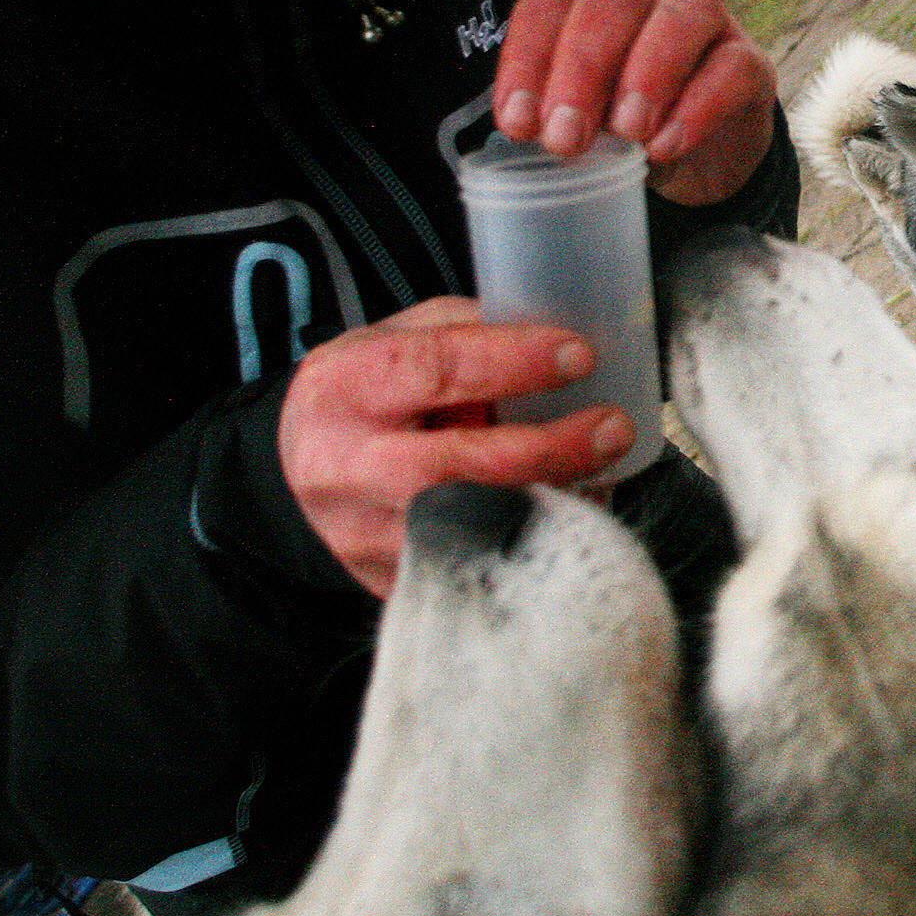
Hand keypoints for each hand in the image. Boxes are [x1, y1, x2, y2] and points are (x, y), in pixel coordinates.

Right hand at [279, 299, 635, 597]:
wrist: (303, 464)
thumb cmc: (367, 391)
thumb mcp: (394, 340)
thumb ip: (468, 334)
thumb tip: (561, 336)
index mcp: (346, 389)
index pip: (435, 369)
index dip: (512, 362)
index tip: (579, 354)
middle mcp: (348, 468)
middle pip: (457, 466)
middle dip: (547, 447)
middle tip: (612, 427)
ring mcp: (365, 535)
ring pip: (474, 526)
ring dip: (551, 498)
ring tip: (602, 470)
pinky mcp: (387, 581)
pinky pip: (475, 566)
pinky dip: (531, 538)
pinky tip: (568, 512)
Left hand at [490, 0, 774, 205]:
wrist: (701, 158)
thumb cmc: (627, 125)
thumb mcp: (582, 121)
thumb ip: (558, 115)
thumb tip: (533, 128)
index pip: (550, 2)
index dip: (528, 59)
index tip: (518, 123)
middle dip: (582, 69)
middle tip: (566, 138)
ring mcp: (706, 18)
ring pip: (680, 15)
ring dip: (647, 74)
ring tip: (628, 133)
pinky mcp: (751, 60)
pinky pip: (731, 67)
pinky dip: (698, 108)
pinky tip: (667, 146)